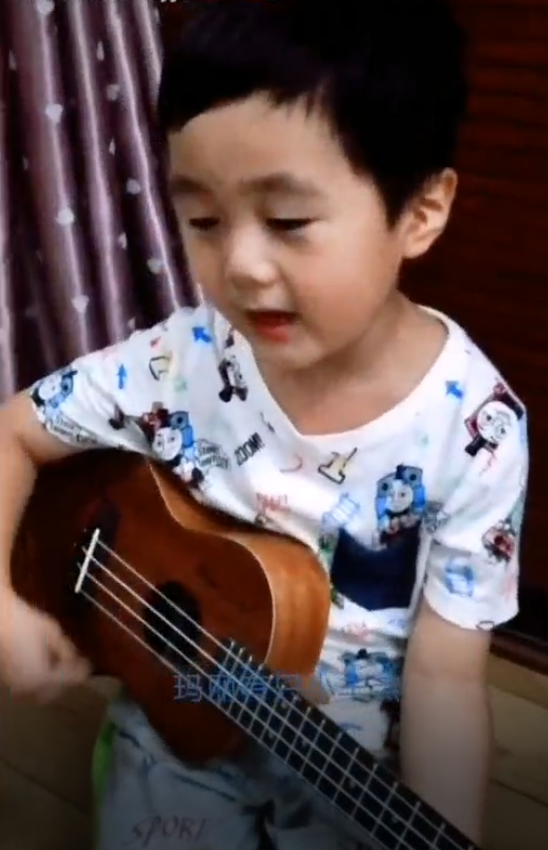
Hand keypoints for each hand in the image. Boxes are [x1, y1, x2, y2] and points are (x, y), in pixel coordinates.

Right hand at [0, 587, 90, 702]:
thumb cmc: (24, 622)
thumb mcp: (52, 632)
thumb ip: (66, 649)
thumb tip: (76, 660)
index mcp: (42, 677)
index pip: (69, 680)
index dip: (82, 671)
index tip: (89, 663)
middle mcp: (28, 687)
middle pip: (54, 692)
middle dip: (66, 681)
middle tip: (75, 666)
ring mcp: (14, 685)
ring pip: (40, 692)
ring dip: (51, 683)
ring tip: (60, 665)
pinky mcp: (6, 679)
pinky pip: (28, 686)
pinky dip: (38, 680)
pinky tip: (43, 664)